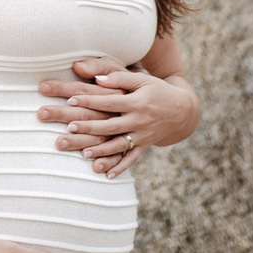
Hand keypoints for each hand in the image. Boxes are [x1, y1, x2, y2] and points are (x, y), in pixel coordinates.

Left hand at [39, 57, 197, 176]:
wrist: (182, 110)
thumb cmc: (157, 90)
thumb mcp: (142, 79)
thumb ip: (119, 78)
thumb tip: (97, 78)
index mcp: (136, 102)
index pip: (109, 102)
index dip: (90, 101)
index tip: (71, 100)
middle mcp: (139, 120)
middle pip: (110, 125)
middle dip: (90, 127)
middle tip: (70, 126)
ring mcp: (142, 135)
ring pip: (119, 145)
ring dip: (101, 150)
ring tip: (83, 153)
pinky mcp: (145, 145)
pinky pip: (132, 159)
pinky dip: (121, 167)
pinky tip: (107, 175)